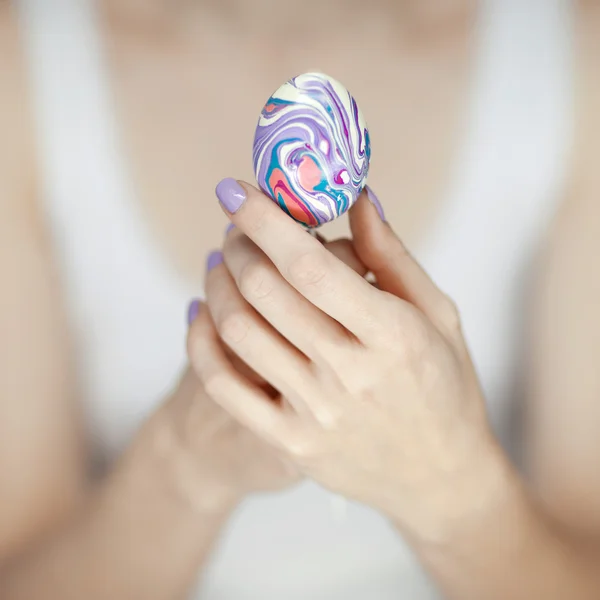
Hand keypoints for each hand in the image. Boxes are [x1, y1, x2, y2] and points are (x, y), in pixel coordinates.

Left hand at [189, 180, 502, 540]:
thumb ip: (392, 256)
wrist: (439, 477)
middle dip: (238, 243)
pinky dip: (200, 340)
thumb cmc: (446, 386)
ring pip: (237, 331)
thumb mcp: (437, 315)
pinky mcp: (289, 444)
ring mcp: (315, 414)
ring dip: (217, 283)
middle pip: (265, 291)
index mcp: (393, 335)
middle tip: (237, 226)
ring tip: (221, 263)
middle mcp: (349, 375)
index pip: (311, 266)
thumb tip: (356, 197)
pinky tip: (202, 312)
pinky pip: (224, 386)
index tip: (238, 190)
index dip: (265, 220)